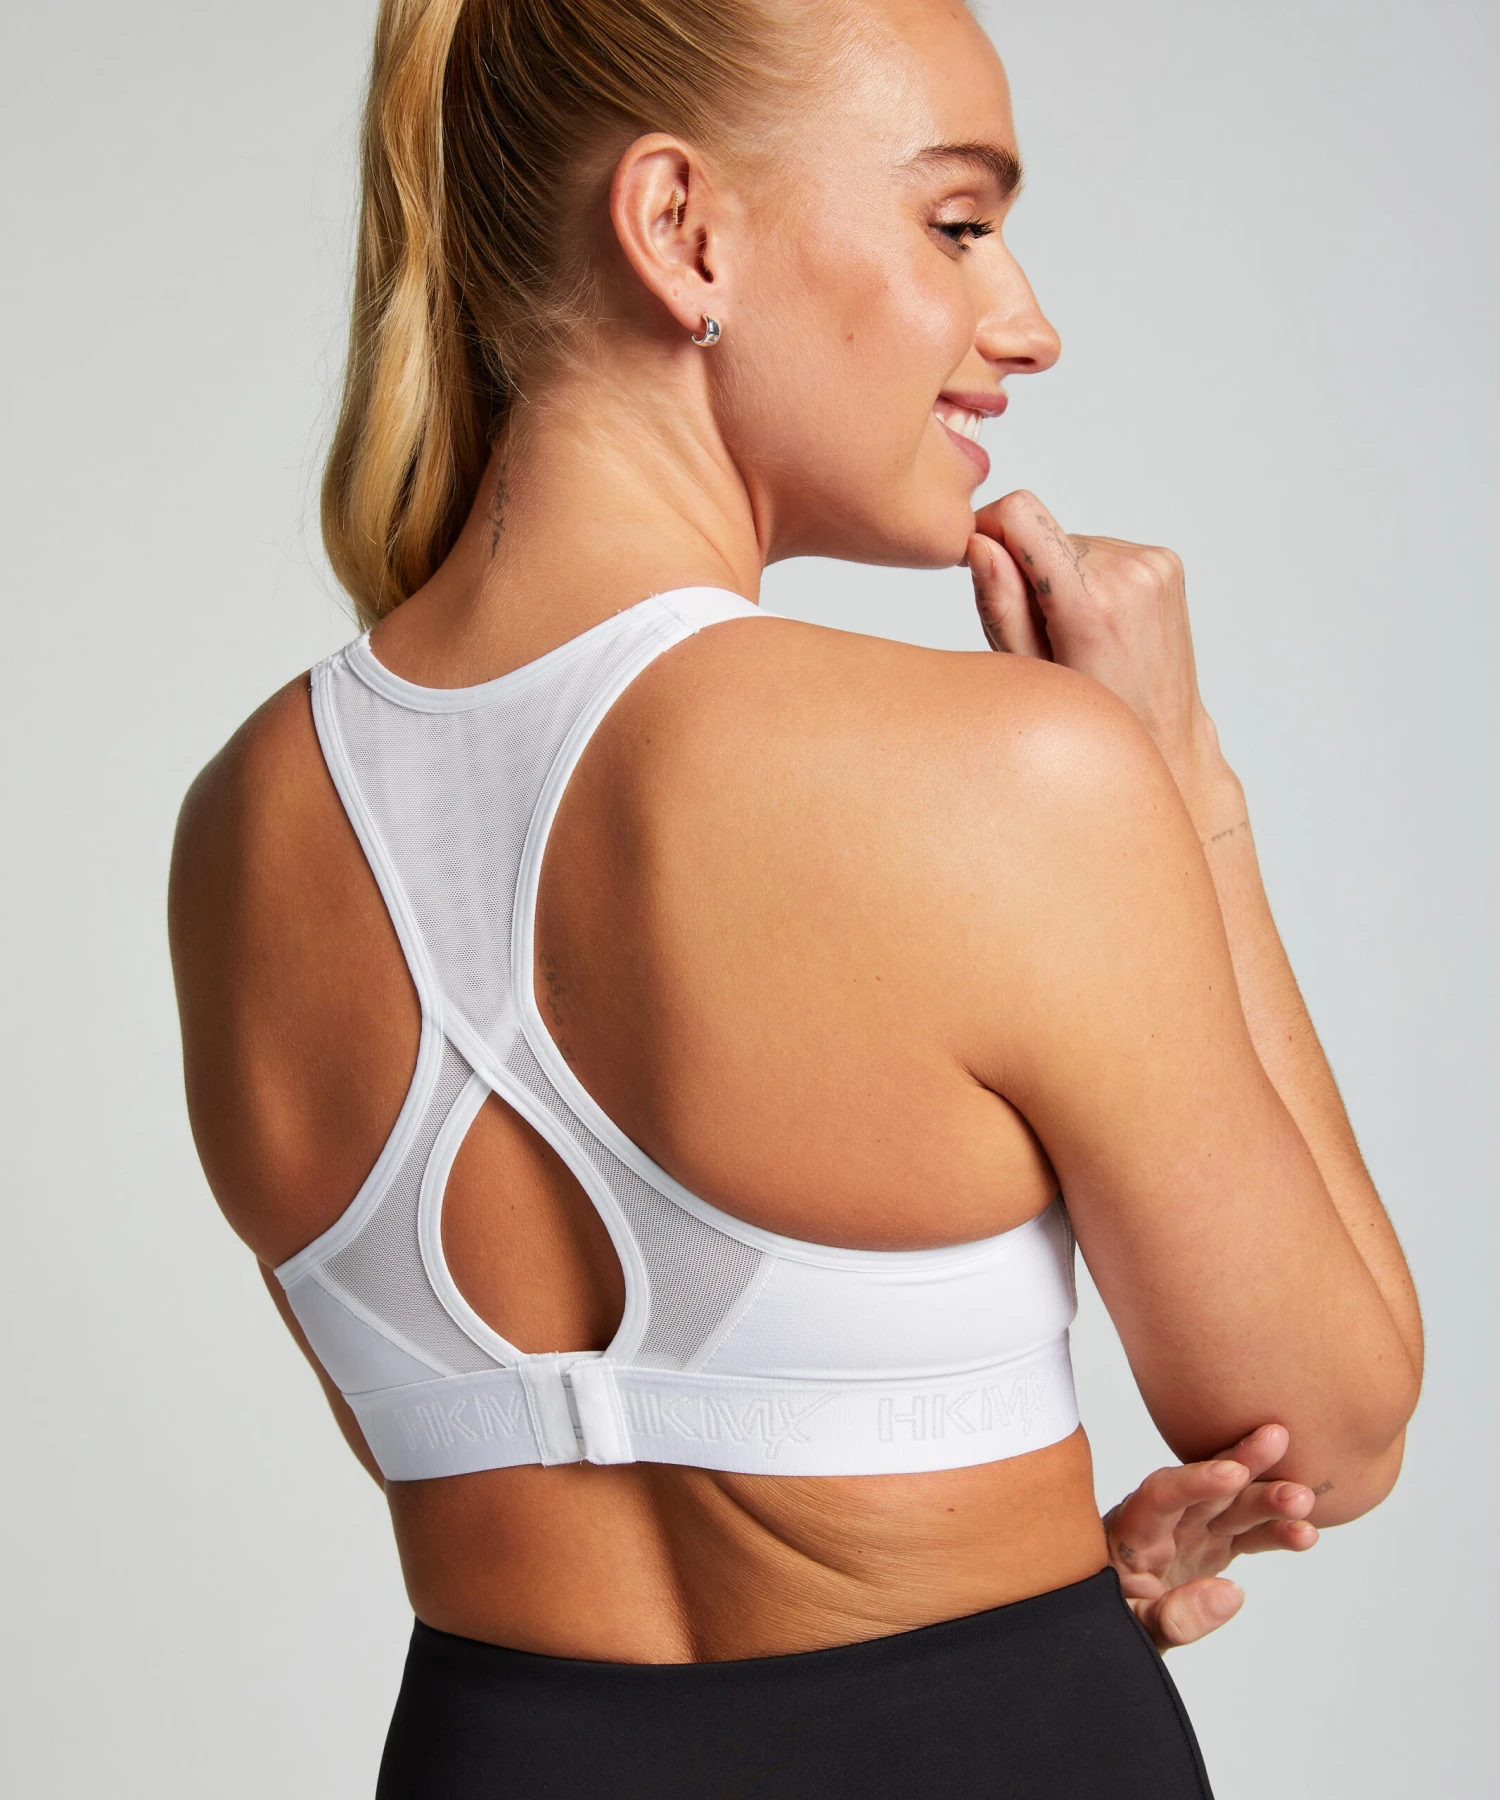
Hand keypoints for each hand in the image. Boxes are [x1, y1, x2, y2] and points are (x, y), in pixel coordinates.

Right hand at [967, 491, 1237, 830]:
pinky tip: (1099, 623)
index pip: (1022, 513)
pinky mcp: (1164, 562)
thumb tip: (978, 542)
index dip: (988, 526)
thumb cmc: (1093, 718)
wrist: (1166, 737)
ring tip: (1075, 633)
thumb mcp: (1031, 672)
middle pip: (1043, 532)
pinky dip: (1088, 578)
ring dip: (1060, 577)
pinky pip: (1100, 551)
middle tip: (1041, 631)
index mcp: (1091, 602)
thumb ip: (1001, 605)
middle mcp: (1130, 571)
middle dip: (1029, 571)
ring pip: (1071, 543)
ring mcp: (1154, 564)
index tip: (979, 559)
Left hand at [1103, 1424, 1319, 1650]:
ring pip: (1233, 1507)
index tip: (1233, 1473)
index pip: (1160, 1495)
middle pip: (1204, 1488)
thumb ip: (1174, 1617)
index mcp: (1131, 1533)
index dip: (1195, 1481)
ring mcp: (1190, 1533)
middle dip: (1242, 1463)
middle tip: (1277, 1438)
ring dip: (1268, 1498)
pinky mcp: (1212, 1547)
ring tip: (1305, 1497)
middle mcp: (1163, 1523)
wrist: (1110, 1633)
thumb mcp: (1132, 1630)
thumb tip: (1231, 1594)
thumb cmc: (1110, 1623)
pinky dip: (1275, 1533)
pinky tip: (1305, 1531)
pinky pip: (1247, 1535)